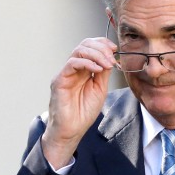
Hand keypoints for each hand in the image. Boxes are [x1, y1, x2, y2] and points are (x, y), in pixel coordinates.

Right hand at [40, 38, 114, 167]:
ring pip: (78, 50)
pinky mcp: (59, 80)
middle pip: (84, 45)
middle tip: (112, 57)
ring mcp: (65, 73)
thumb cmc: (83, 113)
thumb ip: (103, 73)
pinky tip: (97, 69)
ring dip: (96, 54)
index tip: (115, 49)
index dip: (103, 44)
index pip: (91, 47)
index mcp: (83, 70)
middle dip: (101, 47)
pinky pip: (72, 63)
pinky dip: (87, 63)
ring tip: (107, 64)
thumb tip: (111, 58)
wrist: (72, 130)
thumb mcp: (100, 89)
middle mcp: (73, 69)